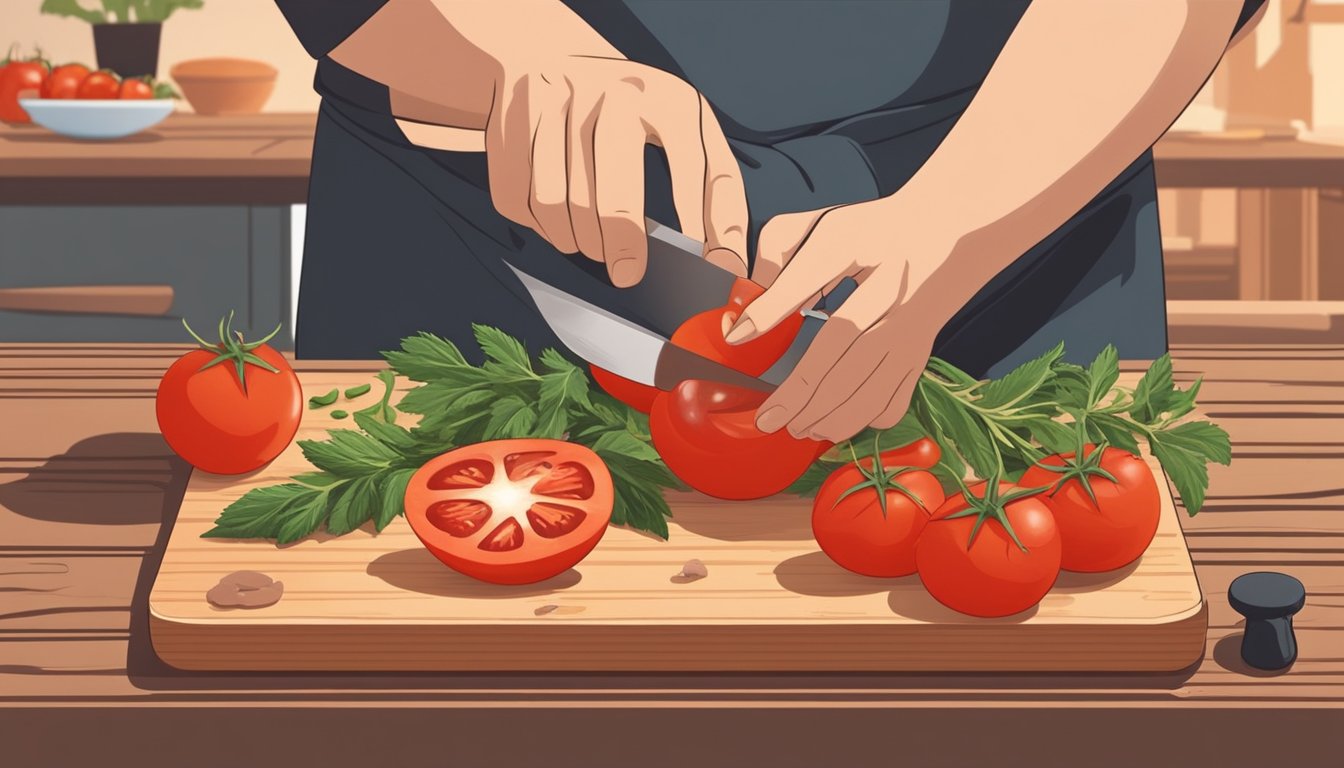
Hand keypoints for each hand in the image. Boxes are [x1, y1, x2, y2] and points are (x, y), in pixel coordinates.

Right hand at [486, 55, 747, 285]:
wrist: (561, 61)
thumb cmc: (641, 115)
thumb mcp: (691, 137)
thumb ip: (719, 200)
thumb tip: (729, 267)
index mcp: (666, 97)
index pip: (682, 170)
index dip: (678, 226)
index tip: (656, 270)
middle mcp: (609, 92)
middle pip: (603, 195)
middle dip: (615, 245)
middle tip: (625, 272)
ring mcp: (556, 101)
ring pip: (554, 202)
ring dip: (574, 240)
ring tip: (592, 246)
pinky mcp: (514, 117)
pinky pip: (517, 197)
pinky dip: (537, 225)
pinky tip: (558, 223)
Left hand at [725, 200, 959, 442]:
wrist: (944, 234)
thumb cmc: (871, 235)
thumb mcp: (820, 229)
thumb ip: (776, 258)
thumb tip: (746, 318)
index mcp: (861, 249)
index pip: (809, 277)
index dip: (771, 309)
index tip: (738, 336)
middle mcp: (889, 293)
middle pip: (844, 353)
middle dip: (802, 395)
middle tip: (770, 419)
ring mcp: (909, 330)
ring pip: (871, 387)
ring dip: (830, 416)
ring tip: (799, 427)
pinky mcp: (919, 355)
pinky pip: (893, 400)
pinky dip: (865, 419)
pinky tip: (838, 420)